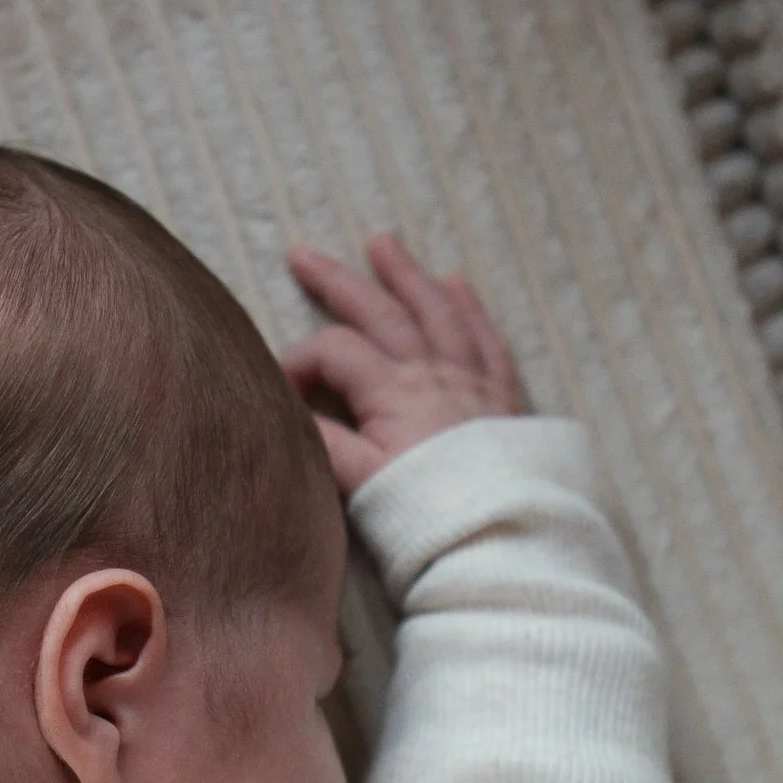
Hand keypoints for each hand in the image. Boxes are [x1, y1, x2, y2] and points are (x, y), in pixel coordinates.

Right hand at [283, 233, 518, 495]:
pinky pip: (485, 338)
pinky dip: (468, 307)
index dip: (297, 362)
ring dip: (406, 276)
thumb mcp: (363, 484)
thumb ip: (322, 443)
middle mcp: (432, 373)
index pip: (333, 352)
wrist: (505, 539)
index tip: (277, 392)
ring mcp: (470, 380)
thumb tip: (285, 411)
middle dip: (338, 281)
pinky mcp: (502, 397)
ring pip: (436, 311)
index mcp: (393, 392)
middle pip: (380, 313)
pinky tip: (457, 283)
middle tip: (303, 254)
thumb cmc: (428, 515)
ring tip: (383, 243)